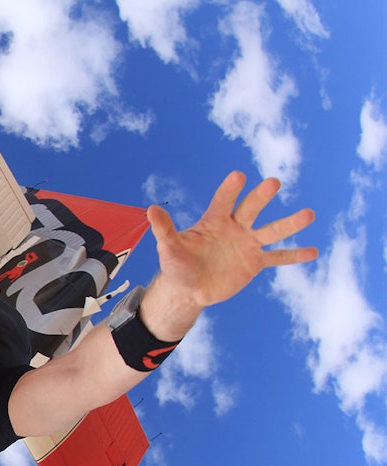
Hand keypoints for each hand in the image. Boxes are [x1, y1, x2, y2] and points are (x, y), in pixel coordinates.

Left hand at [146, 171, 316, 333]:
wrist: (188, 288)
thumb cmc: (176, 265)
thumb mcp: (168, 248)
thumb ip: (164, 230)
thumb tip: (152, 210)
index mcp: (214, 221)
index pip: (223, 201)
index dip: (229, 190)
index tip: (238, 176)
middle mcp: (234, 227)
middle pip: (251, 209)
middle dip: (261, 197)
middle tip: (273, 183)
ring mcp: (247, 244)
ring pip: (271, 231)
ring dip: (290, 223)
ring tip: (309, 214)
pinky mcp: (255, 263)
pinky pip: (278, 257)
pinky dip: (294, 255)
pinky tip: (313, 251)